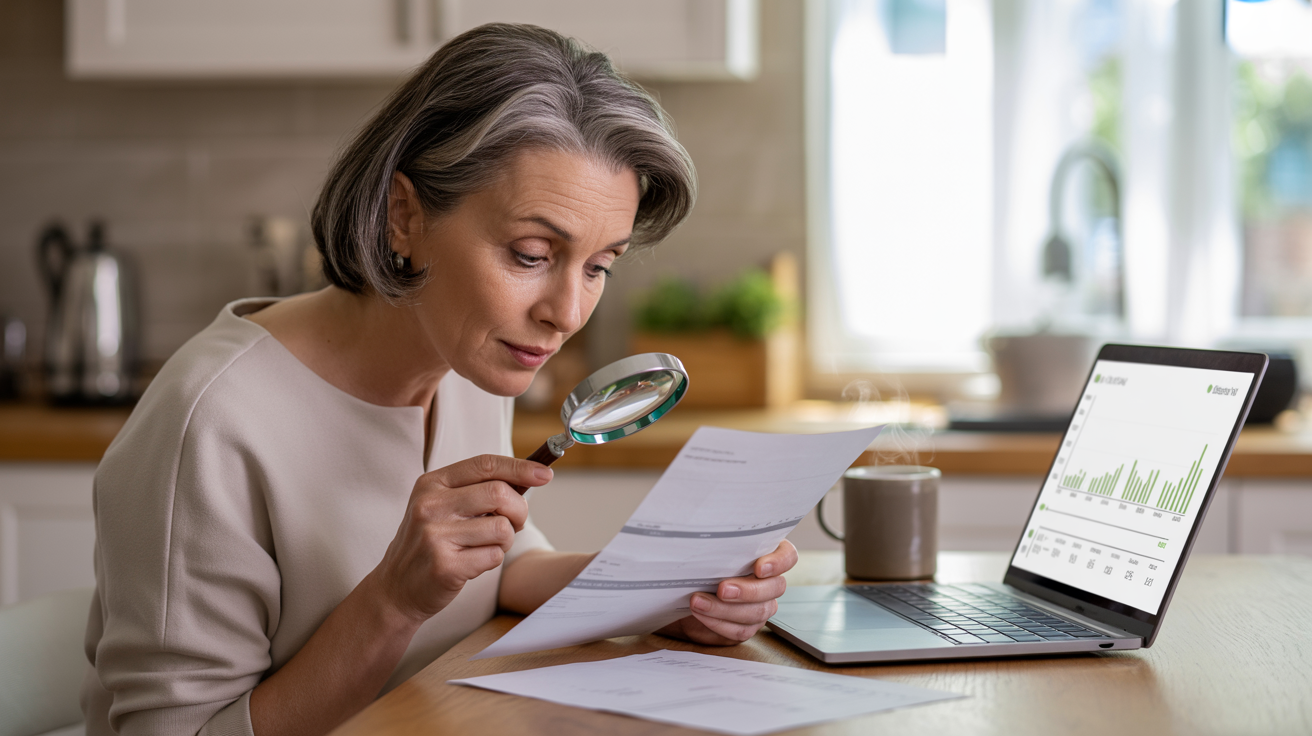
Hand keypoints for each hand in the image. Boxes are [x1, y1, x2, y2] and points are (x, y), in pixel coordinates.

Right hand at [371, 455, 551, 623]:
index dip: (520, 467)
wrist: (396, 589)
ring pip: (502, 527)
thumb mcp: (442, 507)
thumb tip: (530, 476)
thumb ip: (477, 490)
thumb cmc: (431, 543)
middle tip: (515, 523)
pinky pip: (494, 556)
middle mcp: (430, 505)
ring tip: (486, 546)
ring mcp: (435, 536)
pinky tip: (473, 562)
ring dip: (506, 540)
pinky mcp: (445, 566)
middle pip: (499, 493)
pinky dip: (493, 559)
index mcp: (432, 484)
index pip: (484, 464)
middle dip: (519, 510)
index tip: (544, 473)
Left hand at [656, 540, 799, 644]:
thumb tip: (710, 534)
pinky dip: (718, 623)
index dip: (779, 563)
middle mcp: (768, 582)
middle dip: (748, 590)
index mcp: (766, 555)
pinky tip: (700, 613)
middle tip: (722, 589)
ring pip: (757, 612)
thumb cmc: (699, 562)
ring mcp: (760, 606)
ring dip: (725, 609)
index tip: (759, 567)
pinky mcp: (746, 626)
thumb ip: (718, 542)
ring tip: (698, 601)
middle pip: (775, 588)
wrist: (682, 590)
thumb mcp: (707, 547)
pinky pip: (740, 630)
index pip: (788, 556)